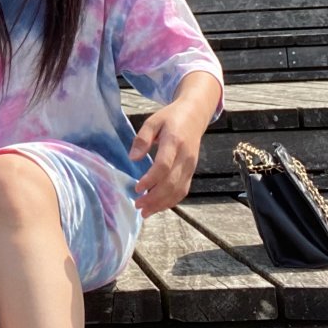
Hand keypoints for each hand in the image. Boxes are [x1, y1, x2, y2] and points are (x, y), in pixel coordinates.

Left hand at [128, 98, 207, 219]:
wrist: (195, 116)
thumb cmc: (170, 118)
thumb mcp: (153, 121)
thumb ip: (142, 138)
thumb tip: (133, 158)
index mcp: (174, 142)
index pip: (164, 166)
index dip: (150, 180)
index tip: (137, 188)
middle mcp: (185, 157)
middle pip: (171, 183)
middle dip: (154, 198)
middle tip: (137, 205)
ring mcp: (190, 166)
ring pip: (178, 190)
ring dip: (162, 204)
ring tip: (145, 212)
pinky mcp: (192, 172)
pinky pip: (183, 190)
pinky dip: (171, 201)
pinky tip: (158, 206)